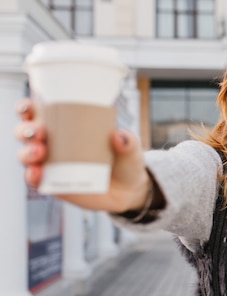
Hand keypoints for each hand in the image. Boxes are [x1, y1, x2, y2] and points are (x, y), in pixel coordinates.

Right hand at [15, 99, 150, 212]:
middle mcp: (53, 143)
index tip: (29, 106)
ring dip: (27, 153)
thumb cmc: (125, 159)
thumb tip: (118, 136)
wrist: (129, 189)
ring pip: (27, 156)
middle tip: (39, 132)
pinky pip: (36, 181)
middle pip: (27, 133)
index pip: (39, 112)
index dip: (27, 108)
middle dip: (26, 130)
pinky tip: (37, 173)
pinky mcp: (54, 185)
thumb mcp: (130, 147)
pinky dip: (33, 176)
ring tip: (40, 151)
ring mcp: (52, 165)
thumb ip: (128, 141)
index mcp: (66, 126)